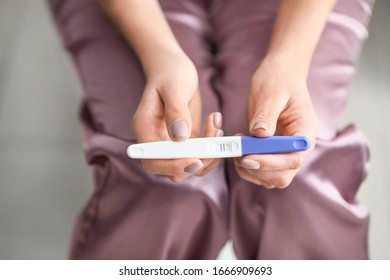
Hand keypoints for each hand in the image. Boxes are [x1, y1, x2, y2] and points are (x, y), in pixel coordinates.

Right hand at [132, 51, 222, 181]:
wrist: (173, 68)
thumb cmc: (170, 74)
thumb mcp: (173, 88)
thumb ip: (176, 112)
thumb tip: (180, 137)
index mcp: (145, 130)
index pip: (152, 162)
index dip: (173, 166)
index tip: (195, 160)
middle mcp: (156, 141)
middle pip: (173, 169)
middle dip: (198, 161)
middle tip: (215, 140)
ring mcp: (172, 143)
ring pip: (190, 165)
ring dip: (209, 153)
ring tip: (216, 126)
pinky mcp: (186, 141)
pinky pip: (200, 154)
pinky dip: (212, 145)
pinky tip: (215, 123)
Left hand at [234, 56, 318, 187]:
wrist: (280, 73)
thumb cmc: (279, 79)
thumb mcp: (272, 93)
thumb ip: (266, 115)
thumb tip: (259, 134)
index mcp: (305, 132)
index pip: (293, 159)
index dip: (271, 163)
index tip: (248, 158)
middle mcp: (298, 146)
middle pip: (283, 175)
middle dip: (259, 170)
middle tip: (239, 155)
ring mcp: (285, 151)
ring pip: (270, 178)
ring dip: (250, 170)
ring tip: (236, 148)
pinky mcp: (271, 151)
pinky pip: (261, 170)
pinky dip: (246, 166)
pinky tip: (238, 148)